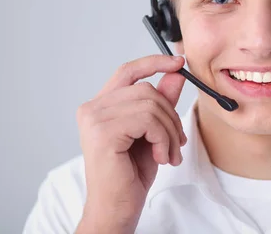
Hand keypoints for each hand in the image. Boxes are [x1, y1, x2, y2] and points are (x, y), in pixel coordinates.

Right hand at [75, 55, 186, 233]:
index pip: (127, 71)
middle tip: (177, 142)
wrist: (116, 208)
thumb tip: (175, 74)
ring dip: (169, 132)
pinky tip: (160, 158)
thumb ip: (161, 102)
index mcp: (101, 106)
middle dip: (170, 115)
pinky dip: (163, 139)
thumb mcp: (153, 132)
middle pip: (146, 90)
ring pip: (150, 106)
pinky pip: (148, 121)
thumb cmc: (130, 174)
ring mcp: (94, 119)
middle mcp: (92, 109)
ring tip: (169, 154)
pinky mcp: (103, 133)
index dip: (154, 62)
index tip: (178, 62)